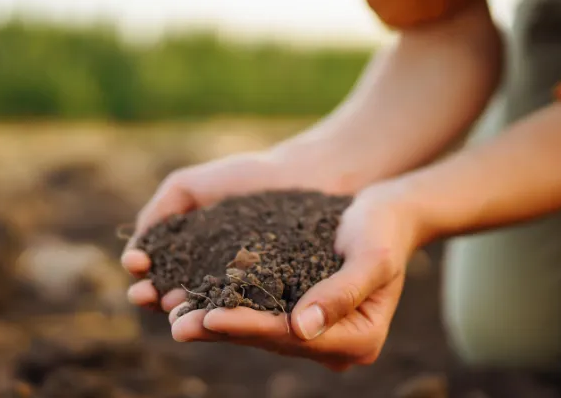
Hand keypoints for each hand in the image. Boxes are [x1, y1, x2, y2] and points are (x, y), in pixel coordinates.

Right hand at [122, 149, 355, 312]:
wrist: (307, 174)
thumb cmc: (249, 177)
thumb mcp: (190, 186)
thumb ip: (160, 211)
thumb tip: (134, 252)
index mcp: (193, 259)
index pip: (159, 277)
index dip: (144, 277)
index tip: (137, 267)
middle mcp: (216, 282)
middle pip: (178, 299)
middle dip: (157, 298)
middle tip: (145, 295)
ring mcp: (247, 295)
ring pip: (209, 310)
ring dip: (186, 312)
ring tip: (172, 306)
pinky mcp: (278, 302)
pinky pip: (251, 311)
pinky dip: (229, 313)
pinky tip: (212, 308)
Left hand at [167, 181, 421, 370]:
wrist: (387, 214)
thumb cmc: (384, 229)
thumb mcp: (371, 255)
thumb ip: (341, 292)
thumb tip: (301, 328)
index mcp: (359, 340)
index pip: (292, 337)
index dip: (249, 327)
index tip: (210, 317)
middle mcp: (336, 345)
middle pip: (270, 340)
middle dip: (221, 330)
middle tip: (176, 324)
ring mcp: (316, 334)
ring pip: (258, 332)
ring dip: (215, 324)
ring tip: (173, 315)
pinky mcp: (299, 315)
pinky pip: (257, 315)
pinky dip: (226, 307)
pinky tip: (191, 299)